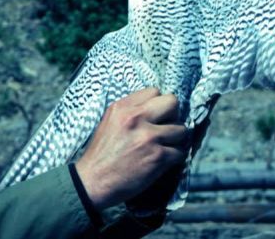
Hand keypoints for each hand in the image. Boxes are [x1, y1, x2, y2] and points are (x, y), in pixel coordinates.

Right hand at [75, 88, 186, 210]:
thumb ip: (130, 110)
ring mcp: (149, 137)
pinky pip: (180, 152)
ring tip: (166, 145)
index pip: (154, 91)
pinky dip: (174, 157)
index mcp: (122, 107)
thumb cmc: (101, 154)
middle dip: (173, 115)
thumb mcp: (109, 121)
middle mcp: (136, 118)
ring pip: (181, 129)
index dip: (157, 104)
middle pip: (172, 102)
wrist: (93, 182)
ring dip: (176, 139)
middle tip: (165, 127)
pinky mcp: (158, 157)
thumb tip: (155, 107)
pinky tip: (164, 160)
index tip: (155, 116)